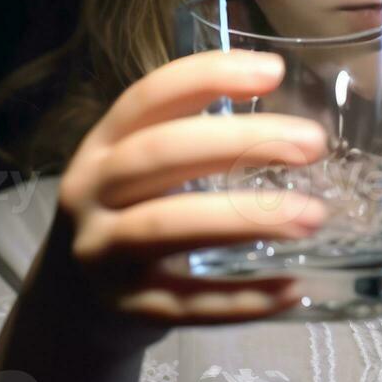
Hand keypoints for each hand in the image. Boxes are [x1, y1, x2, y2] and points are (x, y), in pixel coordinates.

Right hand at [42, 48, 328, 335]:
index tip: (274, 72)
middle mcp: (92, 194)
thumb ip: (189, 138)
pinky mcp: (127, 309)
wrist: (69, 304)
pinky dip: (243, 300)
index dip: (208, 77)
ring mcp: (104, 254)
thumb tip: (288, 120)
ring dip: (246, 218)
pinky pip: (190, 304)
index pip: (149, 98)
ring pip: (169, 227)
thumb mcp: (134, 169)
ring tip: (312, 215)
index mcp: (101, 146)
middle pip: (160, 154)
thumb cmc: (123, 216)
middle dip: (240, 143)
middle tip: (312, 144)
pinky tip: (292, 290)